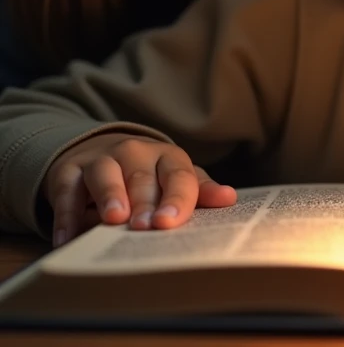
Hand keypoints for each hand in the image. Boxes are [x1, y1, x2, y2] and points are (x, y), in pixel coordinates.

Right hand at [44, 133, 236, 247]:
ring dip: (110, 195)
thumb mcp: (175, 179)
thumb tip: (229, 198)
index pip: (178, 176)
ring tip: (115, 220)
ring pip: (105, 173)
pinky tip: (67, 239)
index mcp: (168, 157)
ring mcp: (101, 159)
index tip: (171, 222)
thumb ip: (199, 191)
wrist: (101, 151)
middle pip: (142, 177)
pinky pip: (67, 190)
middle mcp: (135, 152)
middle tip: (146, 227)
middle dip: (144, 202)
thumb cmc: (149, 174)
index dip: (177, 199)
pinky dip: (66, 214)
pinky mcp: (69, 169)